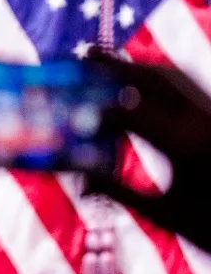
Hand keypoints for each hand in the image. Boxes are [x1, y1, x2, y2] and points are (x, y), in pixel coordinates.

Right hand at [87, 54, 210, 250]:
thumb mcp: (164, 215)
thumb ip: (120, 192)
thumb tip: (80, 180)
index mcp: (186, 148)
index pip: (133, 115)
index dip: (101, 113)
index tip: (74, 119)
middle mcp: (203, 124)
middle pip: (154, 80)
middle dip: (117, 68)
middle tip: (85, 58)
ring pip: (174, 76)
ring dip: (139, 67)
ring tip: (110, 63)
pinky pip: (189, 84)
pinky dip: (163, 76)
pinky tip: (143, 81)